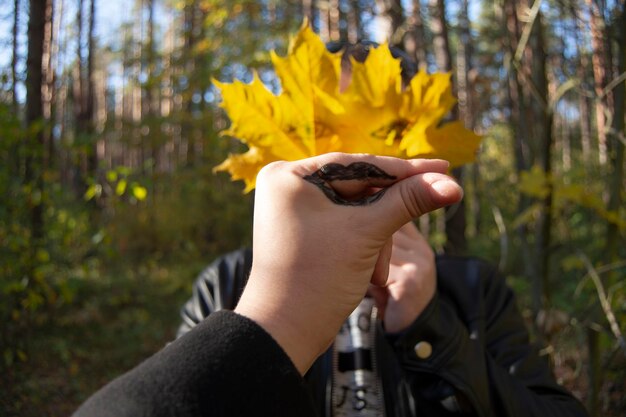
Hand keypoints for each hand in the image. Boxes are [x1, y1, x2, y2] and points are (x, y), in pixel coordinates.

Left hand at [234, 153, 461, 373]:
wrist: (286, 333)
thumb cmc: (317, 279)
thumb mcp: (367, 234)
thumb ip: (409, 202)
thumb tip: (450, 184)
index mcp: (289, 176)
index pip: (358, 165)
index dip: (404, 170)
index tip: (442, 167)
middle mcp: (287, 186)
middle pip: (357, 186)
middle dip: (389, 211)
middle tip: (435, 201)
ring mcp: (293, 209)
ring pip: (354, 209)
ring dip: (377, 237)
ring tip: (379, 273)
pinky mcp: (303, 230)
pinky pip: (344, 224)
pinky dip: (364, 244)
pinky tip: (372, 272)